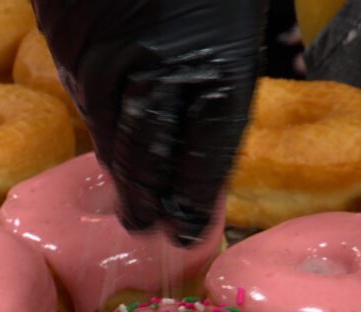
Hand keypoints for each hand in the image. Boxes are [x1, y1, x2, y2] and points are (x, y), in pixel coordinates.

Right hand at [32, 0, 266, 245]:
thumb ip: (273, 28)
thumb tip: (294, 66)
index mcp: (214, 59)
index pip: (206, 149)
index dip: (197, 195)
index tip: (193, 228)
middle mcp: (155, 71)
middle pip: (153, 155)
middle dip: (154, 200)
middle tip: (152, 232)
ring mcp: (102, 61)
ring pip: (110, 135)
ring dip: (122, 177)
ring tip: (128, 209)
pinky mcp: (65, 44)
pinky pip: (83, 99)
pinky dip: (97, 131)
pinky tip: (103, 149)